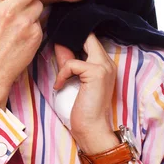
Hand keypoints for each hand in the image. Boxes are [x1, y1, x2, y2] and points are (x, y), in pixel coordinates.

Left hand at [53, 34, 116, 148]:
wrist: (91, 129)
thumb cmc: (82, 108)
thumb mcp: (72, 79)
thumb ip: (67, 61)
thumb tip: (58, 44)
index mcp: (104, 64)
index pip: (91, 38)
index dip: (76, 35)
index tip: (61, 38)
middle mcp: (107, 62)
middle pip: (88, 36)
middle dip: (69, 37)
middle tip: (56, 44)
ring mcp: (103, 66)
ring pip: (80, 45)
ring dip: (64, 60)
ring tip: (61, 77)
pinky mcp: (96, 72)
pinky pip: (71, 64)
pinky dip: (62, 74)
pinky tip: (59, 86)